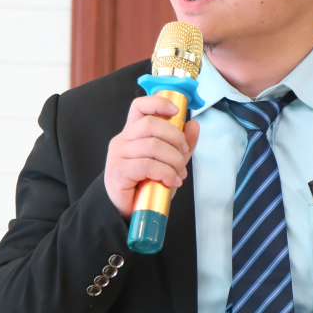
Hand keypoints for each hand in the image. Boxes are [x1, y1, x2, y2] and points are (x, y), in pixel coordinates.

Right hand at [104, 95, 200, 218]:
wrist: (127, 210)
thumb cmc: (146, 184)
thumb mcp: (169, 162)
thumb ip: (181, 144)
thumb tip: (194, 125)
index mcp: (133, 132)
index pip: (140, 106)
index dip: (158, 103)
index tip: (176, 110)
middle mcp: (123, 139)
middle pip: (151, 124)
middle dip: (175, 137)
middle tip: (183, 154)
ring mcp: (118, 154)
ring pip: (152, 145)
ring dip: (173, 160)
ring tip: (179, 173)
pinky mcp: (118, 171)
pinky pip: (146, 165)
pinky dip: (165, 173)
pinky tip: (172, 181)